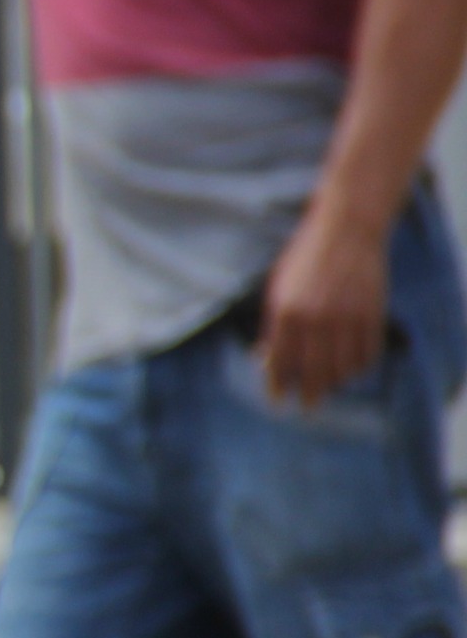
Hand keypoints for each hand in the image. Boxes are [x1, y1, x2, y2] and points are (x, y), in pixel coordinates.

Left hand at [258, 208, 389, 405]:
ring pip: (344, 368)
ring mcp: (349, 318)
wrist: (347, 230)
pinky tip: (350, 369)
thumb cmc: (304, 258)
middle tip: (307, 407)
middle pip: (315, 372)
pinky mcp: (373, 315)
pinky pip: (367, 354)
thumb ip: (273, 325)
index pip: (281, 362)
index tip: (278, 401)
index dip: (279, 385)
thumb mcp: (277, 289)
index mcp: (288, 312)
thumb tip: (264, 357)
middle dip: (309, 395)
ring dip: (335, 382)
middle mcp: (318, 319)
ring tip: (328, 386)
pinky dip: (359, 367)